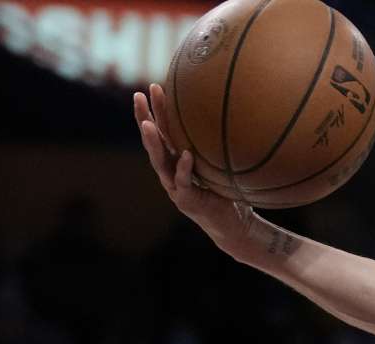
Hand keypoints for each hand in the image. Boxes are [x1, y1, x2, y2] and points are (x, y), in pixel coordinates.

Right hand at [134, 84, 256, 256]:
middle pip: (153, 142)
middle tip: (138, 96)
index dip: (156, 111)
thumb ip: (219, 145)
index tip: (153, 87)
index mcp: (177, 161)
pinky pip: (184, 183)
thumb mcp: (222, 164)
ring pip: (160, 162)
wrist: (234, 225)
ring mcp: (176, 187)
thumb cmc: (229, 192)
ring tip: (147, 125)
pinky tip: (185, 155)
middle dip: (144, 119)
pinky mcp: (187, 201)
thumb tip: (236, 113)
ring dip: (153, 143)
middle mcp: (171, 172)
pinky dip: (184, 169)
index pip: (163, 132)